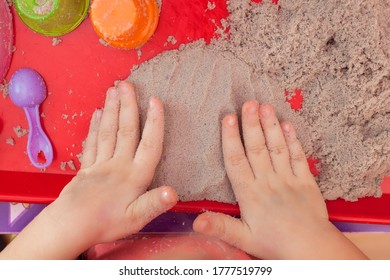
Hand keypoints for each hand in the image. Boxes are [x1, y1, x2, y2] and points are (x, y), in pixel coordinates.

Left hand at [53, 81, 177, 245]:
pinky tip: (97, 113)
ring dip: (112, 109)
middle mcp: (117, 165)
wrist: (69, 227)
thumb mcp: (135, 219)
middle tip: (127, 83)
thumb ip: (154, 204)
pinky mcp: (86, 168)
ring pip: (107, 132)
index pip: (148, 145)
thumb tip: (173, 192)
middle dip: (127, 106)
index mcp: (134, 176)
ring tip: (113, 89)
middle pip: (125, 131)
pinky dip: (94, 126)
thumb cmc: (105, 224)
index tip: (156, 101)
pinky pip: (91, 143)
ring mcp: (100, 164)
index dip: (154, 123)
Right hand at [193, 100, 366, 258]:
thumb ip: (219, 227)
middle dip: (252, 124)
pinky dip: (293, 140)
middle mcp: (269, 182)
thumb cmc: (275, 244)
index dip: (231, 138)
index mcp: (251, 194)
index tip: (228, 118)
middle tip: (248, 102)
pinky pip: (299, 157)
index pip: (237, 161)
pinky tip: (287, 124)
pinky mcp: (305, 180)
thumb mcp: (243, 238)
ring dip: (271, 126)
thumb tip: (196, 221)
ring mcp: (288, 179)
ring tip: (265, 106)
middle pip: (258, 148)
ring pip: (277, 148)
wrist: (311, 249)